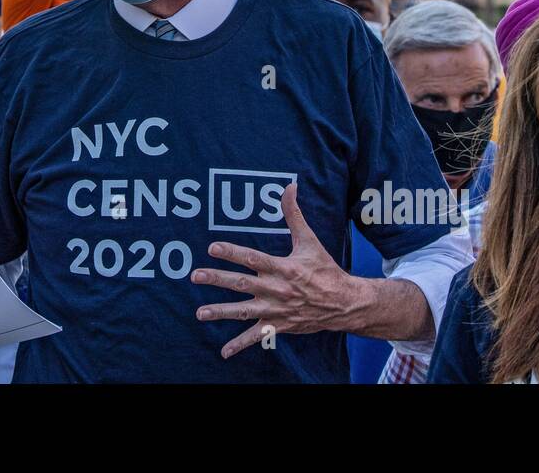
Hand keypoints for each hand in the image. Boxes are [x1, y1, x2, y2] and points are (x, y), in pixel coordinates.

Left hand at [192, 183, 369, 358]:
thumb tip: (289, 186)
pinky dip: (240, 345)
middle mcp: (277, 289)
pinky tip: (224, 352)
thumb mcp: (309, 240)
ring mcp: (276, 310)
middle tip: (195, 275)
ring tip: (200, 313)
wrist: (343, 303)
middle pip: (242, 284)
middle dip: (218, 279)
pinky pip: (257, 337)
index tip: (212, 247)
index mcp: (283, 267)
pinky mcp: (278, 326)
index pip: (253, 258)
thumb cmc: (324, 269)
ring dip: (221, 312)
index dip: (233, 252)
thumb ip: (294, 214)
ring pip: (244, 312)